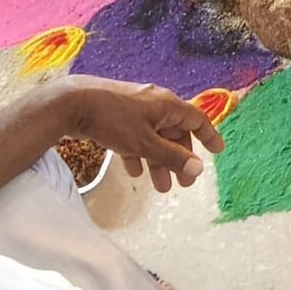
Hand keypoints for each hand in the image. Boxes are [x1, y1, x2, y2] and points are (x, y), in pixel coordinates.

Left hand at [59, 75, 223, 192]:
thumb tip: (198, 168)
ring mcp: (135, 109)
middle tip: (184, 183)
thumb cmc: (113, 120)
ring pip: (154, 138)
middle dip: (180, 159)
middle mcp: (154, 104)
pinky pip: (135, 137)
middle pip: (175, 132)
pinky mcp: (116, 116)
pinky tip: (135, 171)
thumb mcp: (145, 143)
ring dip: (159, 161)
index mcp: (167, 104)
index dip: (208, 136)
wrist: (72, 102)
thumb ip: (171, 157)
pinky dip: (139, 154)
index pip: (196, 119)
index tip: (217, 152)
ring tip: (160, 187)